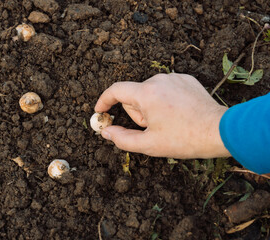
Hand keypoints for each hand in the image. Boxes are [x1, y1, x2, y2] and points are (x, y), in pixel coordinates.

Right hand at [94, 73, 230, 158]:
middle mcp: (158, 80)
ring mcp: (174, 78)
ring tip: (168, 122)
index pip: (116, 90)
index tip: (100, 111)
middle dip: (137, 113)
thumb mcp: (149, 144)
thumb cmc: (184, 138)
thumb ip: (122, 139)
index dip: (104, 100)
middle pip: (134, 95)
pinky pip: (165, 88)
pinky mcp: (186, 79)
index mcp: (146, 94)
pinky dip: (164, 100)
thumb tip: (106, 132)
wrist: (219, 131)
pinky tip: (178, 113)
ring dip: (151, 107)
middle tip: (153, 128)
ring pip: (149, 92)